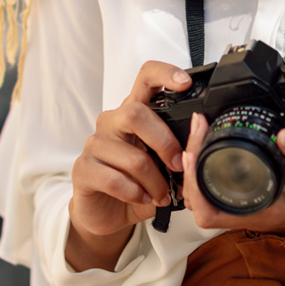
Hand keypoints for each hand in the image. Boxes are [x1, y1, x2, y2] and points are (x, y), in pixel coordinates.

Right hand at [66, 61, 190, 270]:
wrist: (105, 211)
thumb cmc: (135, 183)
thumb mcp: (161, 166)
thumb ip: (178, 154)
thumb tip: (201, 150)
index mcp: (133, 113)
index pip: (145, 78)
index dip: (164, 74)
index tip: (185, 83)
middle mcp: (111, 122)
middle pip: (135, 113)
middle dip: (164, 142)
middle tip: (177, 165)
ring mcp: (94, 144)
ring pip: (132, 157)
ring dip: (154, 181)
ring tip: (161, 195)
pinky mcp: (82, 169)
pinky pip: (114, 179)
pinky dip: (135, 193)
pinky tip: (142, 199)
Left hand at [180, 114, 284, 239]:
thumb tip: (282, 136)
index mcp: (266, 212)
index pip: (210, 212)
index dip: (194, 184)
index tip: (195, 151)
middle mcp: (255, 210)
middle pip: (201, 201)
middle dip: (190, 167)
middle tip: (197, 130)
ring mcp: (255, 201)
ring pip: (209, 192)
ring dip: (197, 164)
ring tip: (200, 131)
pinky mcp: (258, 189)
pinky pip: (222, 182)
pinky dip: (211, 162)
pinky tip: (213, 139)